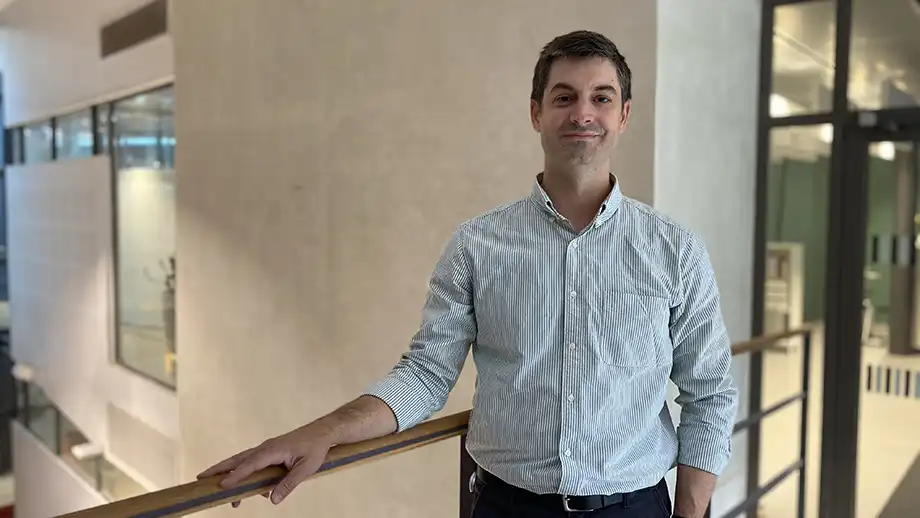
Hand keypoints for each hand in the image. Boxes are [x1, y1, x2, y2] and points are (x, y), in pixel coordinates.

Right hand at [196, 425, 333, 506]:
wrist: (323, 432)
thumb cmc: (316, 448)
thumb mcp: (306, 468)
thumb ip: (289, 484)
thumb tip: (272, 500)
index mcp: (273, 450)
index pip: (250, 464)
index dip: (236, 475)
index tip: (222, 485)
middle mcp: (266, 447)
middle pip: (238, 459)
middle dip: (219, 469)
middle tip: (200, 478)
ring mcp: (267, 449)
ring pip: (243, 460)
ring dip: (229, 472)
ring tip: (218, 487)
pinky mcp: (270, 452)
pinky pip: (253, 463)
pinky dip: (245, 473)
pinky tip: (251, 490)